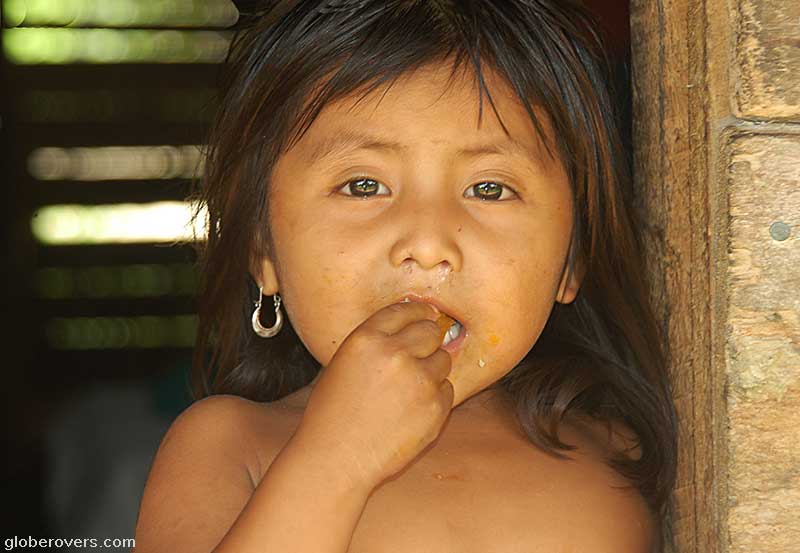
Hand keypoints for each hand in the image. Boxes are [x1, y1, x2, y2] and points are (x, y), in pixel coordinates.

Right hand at [293, 301, 454, 487]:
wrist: (337, 459)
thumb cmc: (333, 414)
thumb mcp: (343, 363)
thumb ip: (376, 343)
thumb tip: (410, 328)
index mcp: (368, 338)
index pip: (405, 310)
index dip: (419, 312)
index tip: (426, 314)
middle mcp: (396, 354)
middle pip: (430, 330)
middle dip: (428, 339)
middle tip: (420, 353)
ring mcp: (419, 381)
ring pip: (444, 360)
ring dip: (432, 370)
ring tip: (408, 391)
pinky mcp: (436, 408)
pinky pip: (447, 390)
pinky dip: (435, 397)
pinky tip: (412, 411)